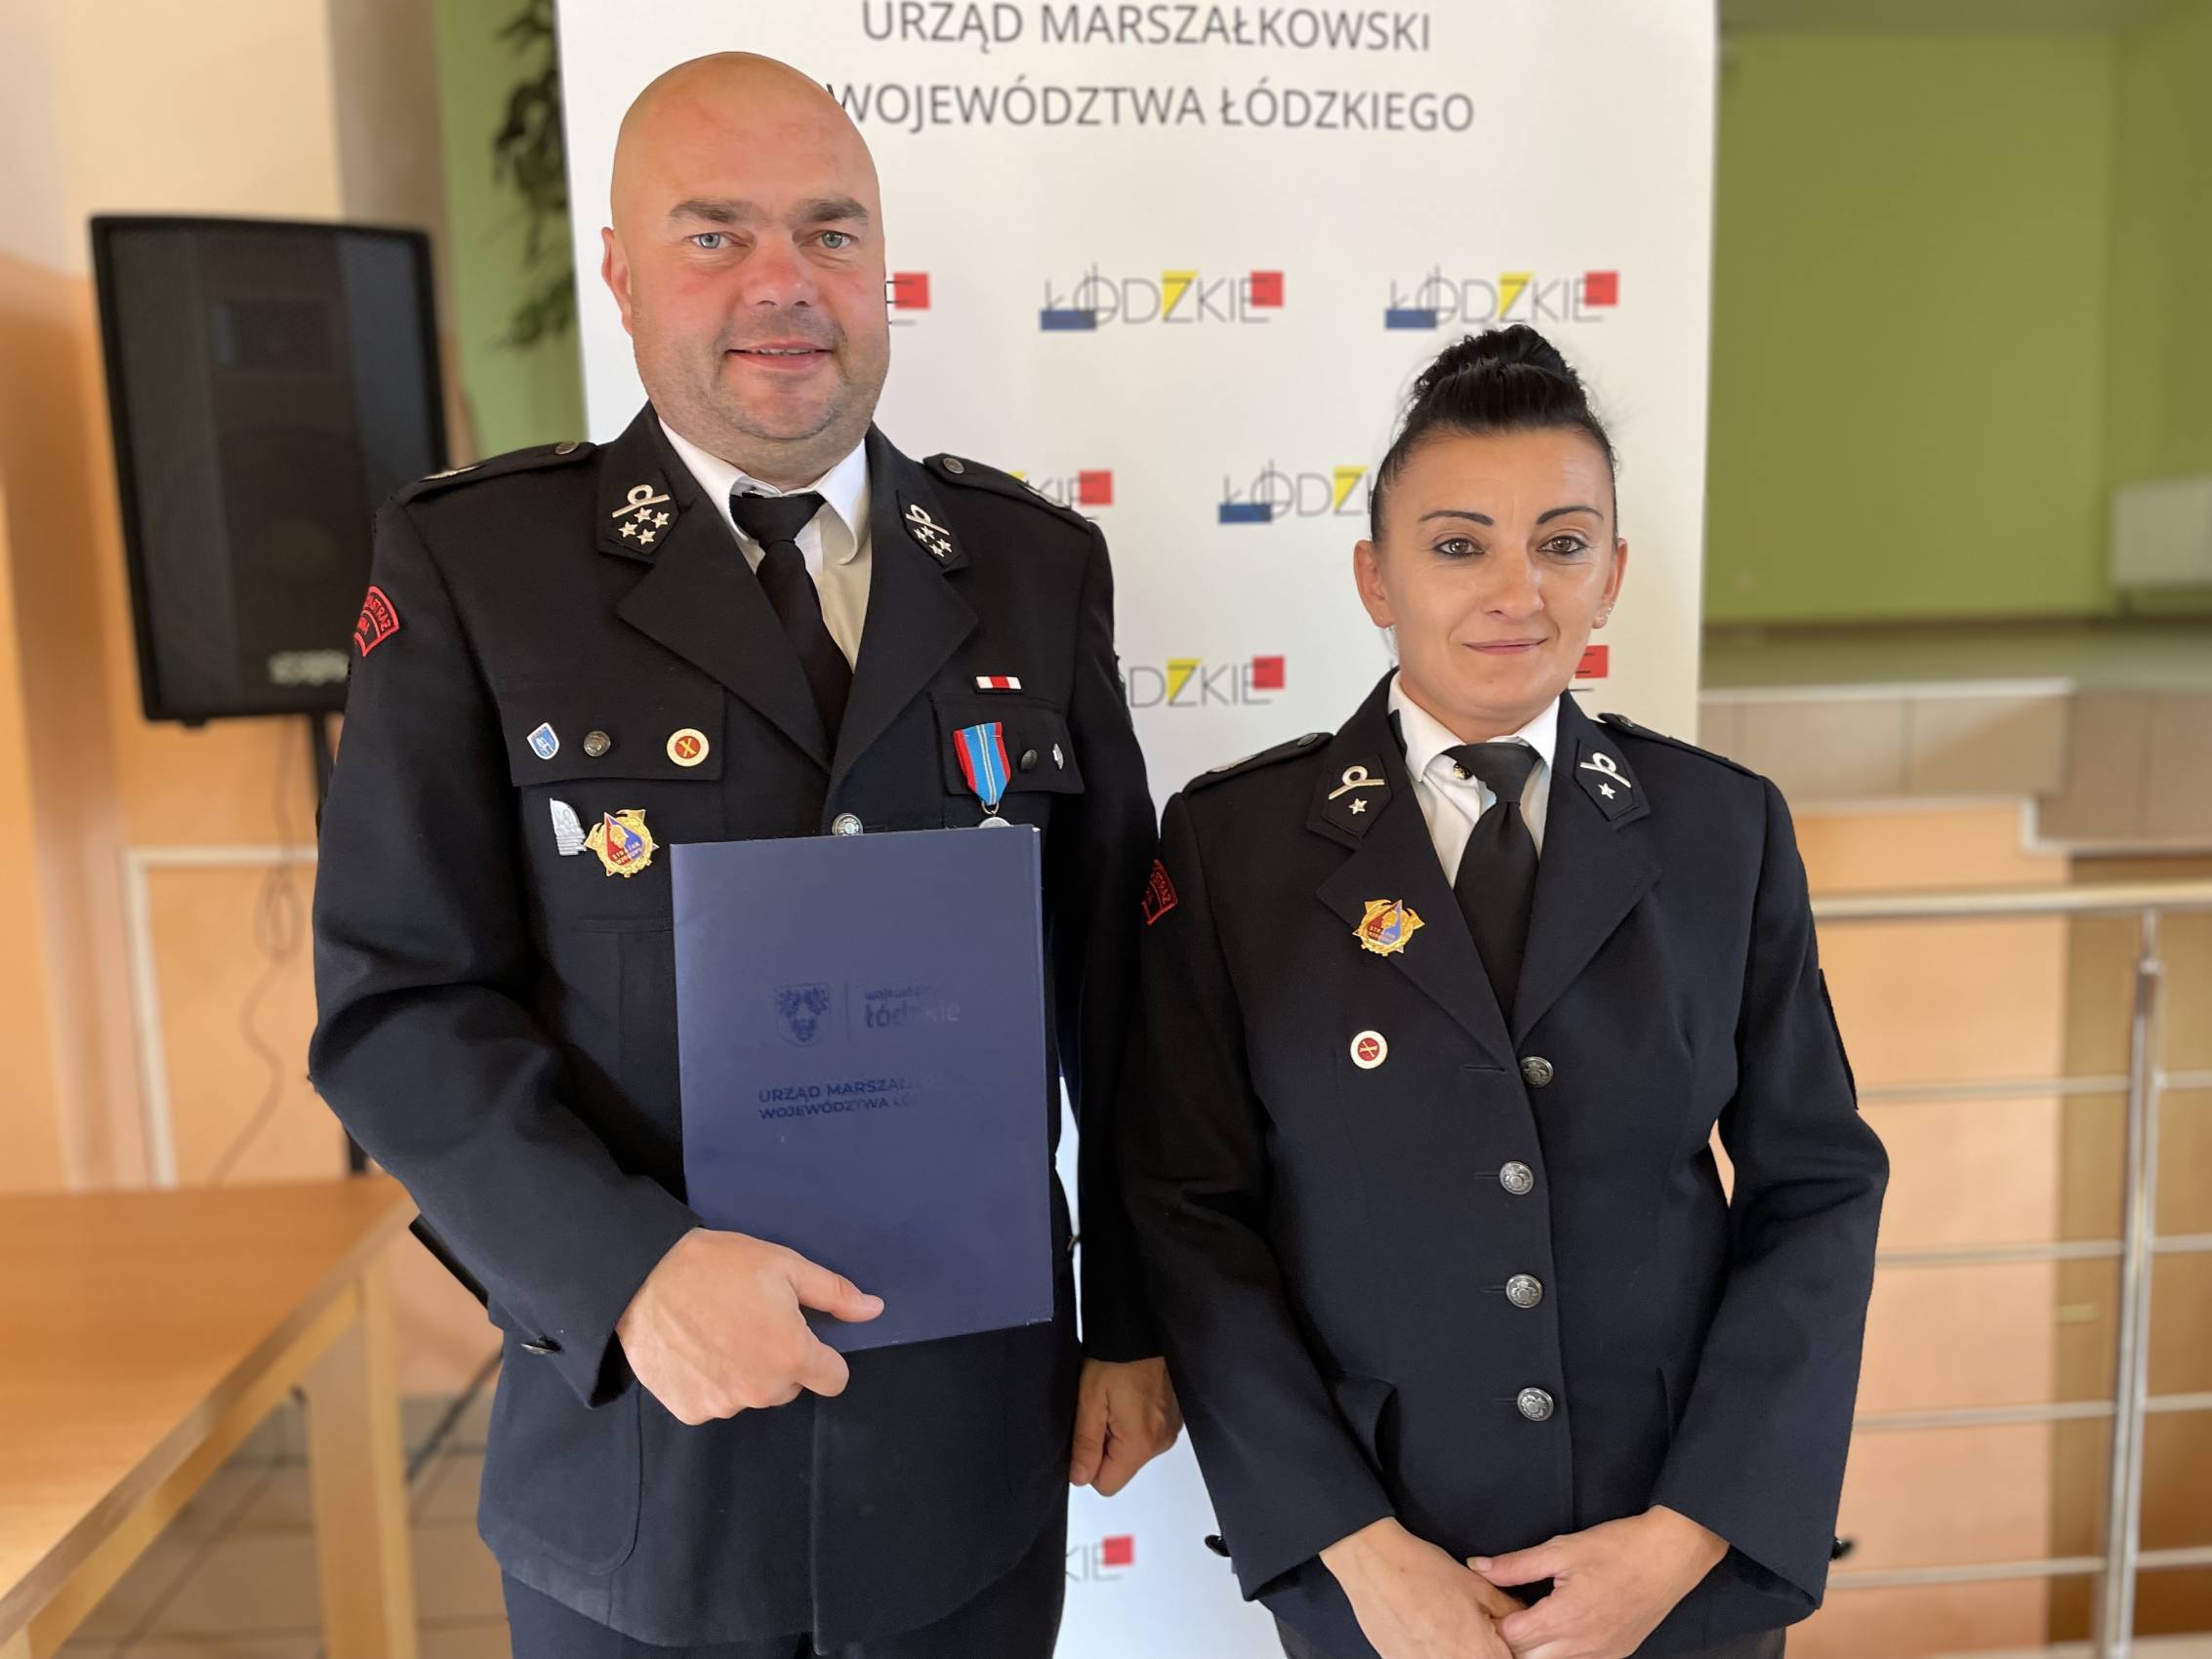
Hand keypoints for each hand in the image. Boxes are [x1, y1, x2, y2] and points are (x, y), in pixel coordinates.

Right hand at [614, 1227, 882, 1424]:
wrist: (643, 1277)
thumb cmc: (719, 1266)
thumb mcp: (785, 1266)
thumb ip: (834, 1294)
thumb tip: (874, 1310)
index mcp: (791, 1356)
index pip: (834, 1380)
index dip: (824, 1357)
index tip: (803, 1336)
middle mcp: (760, 1390)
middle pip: (789, 1386)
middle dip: (780, 1360)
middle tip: (752, 1321)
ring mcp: (722, 1404)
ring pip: (751, 1394)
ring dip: (744, 1372)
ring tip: (719, 1331)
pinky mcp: (690, 1410)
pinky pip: (716, 1401)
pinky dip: (711, 1382)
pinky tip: (696, 1349)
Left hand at [1069, 1357, 1182, 1494]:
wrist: (1141, 1331)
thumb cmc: (1117, 1359)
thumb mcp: (1089, 1400)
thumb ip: (1084, 1444)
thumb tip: (1079, 1477)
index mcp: (1139, 1444)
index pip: (1106, 1484)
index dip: (1088, 1463)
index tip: (1087, 1434)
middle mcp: (1161, 1442)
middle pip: (1121, 1468)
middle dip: (1104, 1446)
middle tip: (1100, 1411)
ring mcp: (1170, 1430)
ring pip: (1133, 1451)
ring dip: (1119, 1434)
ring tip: (1115, 1400)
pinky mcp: (1172, 1418)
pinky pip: (1147, 1435)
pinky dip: (1134, 1422)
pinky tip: (1129, 1397)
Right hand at [1321, 1518, 1519, 1658]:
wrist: (1373, 1563)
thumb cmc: (1422, 1571)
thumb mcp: (1478, 1585)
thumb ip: (1509, 1611)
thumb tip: (1524, 1622)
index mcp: (1478, 1652)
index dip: (1508, 1651)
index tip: (1502, 1641)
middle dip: (1483, 1649)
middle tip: (1470, 1629)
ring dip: (1456, 1650)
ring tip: (1446, 1628)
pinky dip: (1432, 1651)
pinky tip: (1427, 1632)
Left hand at [1477, 1507, 1727, 1658]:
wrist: (1669, 1558)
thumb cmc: (1616, 1550)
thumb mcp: (1561, 1550)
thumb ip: (1516, 1565)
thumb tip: (1478, 1566)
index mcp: (1561, 1619)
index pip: (1509, 1638)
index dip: (1493, 1622)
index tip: (1489, 1604)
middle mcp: (1579, 1647)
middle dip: (1510, 1642)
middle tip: (1505, 1615)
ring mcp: (1599, 1656)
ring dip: (1535, 1650)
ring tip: (1530, 1623)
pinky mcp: (1614, 1656)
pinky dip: (1560, 1654)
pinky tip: (1557, 1632)